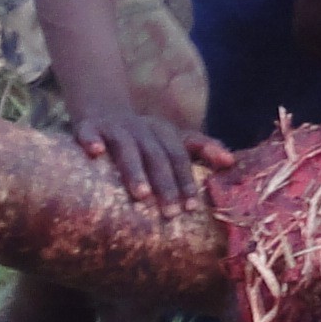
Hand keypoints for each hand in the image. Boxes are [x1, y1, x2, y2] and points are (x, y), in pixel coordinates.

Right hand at [73, 104, 233, 208]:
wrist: (102, 109)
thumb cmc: (143, 137)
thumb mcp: (172, 139)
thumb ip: (201, 148)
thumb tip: (231, 161)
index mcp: (164, 132)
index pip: (179, 157)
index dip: (186, 180)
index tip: (192, 207)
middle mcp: (142, 129)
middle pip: (156, 155)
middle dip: (165, 184)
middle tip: (170, 212)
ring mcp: (115, 127)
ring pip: (126, 147)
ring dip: (134, 169)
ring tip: (141, 194)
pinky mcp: (89, 126)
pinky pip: (89, 132)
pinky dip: (91, 139)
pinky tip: (94, 152)